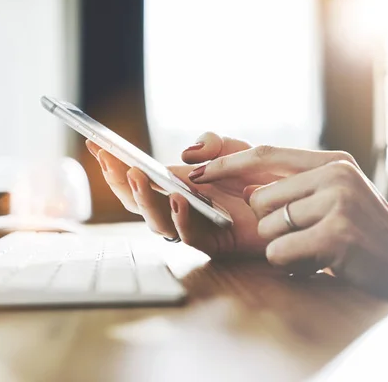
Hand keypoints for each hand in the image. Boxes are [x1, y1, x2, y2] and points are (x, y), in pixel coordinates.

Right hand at [86, 133, 272, 256]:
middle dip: (118, 182)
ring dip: (142, 199)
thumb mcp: (234, 150)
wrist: (291, 202)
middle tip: (109, 160)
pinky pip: (189, 236)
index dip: (115, 165)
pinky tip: (178, 200)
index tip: (96, 145)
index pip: (137, 178)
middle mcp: (178, 208)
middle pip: (136, 202)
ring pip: (155, 221)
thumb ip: (211, 144)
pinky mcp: (213, 243)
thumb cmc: (260, 178)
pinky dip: (179, 219)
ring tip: (137, 174)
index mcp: (176, 186)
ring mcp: (193, 226)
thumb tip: (185, 154)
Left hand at [190, 145, 387, 306]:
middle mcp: (335, 174)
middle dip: (267, 223)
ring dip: (283, 245)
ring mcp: (339, 202)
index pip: (264, 154)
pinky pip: (279, 251)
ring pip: (268, 226)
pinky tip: (320, 263)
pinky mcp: (338, 233)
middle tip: (301, 234)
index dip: (226, 164)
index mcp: (331, 161)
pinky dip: (291, 263)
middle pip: (259, 197)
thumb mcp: (331, 197)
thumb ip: (290, 184)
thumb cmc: (360, 233)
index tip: (196, 171)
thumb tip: (244, 184)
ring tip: (317, 248)